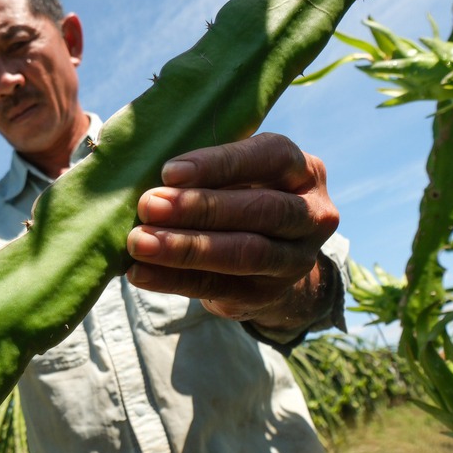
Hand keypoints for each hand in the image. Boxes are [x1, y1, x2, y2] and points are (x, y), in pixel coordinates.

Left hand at [125, 132, 338, 331]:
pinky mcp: (267, 295)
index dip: (220, 164)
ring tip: (140, 242)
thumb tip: (152, 174)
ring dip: (186, 247)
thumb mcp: (239, 175)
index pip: (270, 157)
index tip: (170, 172)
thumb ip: (208, 171)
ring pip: (245, 253)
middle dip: (201, 208)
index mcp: (304, 170)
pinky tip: (140, 273)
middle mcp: (311, 214)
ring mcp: (295, 260)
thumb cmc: (241, 197)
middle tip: (149, 205)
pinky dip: (173, 280)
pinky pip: (218, 287)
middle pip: (262, 210)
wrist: (271, 262)